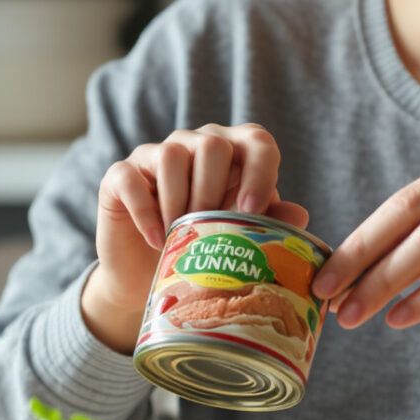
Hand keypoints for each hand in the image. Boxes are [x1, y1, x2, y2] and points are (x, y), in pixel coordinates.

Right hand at [81, 123, 310, 350]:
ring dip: (179, 201)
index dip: (260, 169)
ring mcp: (153, 156)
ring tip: (180, 237)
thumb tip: (300, 214)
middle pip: (211, 143)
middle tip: (210, 229)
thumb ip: (270, 223)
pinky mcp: (119, 175)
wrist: (149, 279)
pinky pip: (131, 178)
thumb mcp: (241, 238)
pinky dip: (146, 211)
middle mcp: (193, 145)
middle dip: (214, 190)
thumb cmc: (203, 251)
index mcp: (232, 154)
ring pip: (171, 154)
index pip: (256, 141)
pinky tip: (156, 240)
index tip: (253, 210)